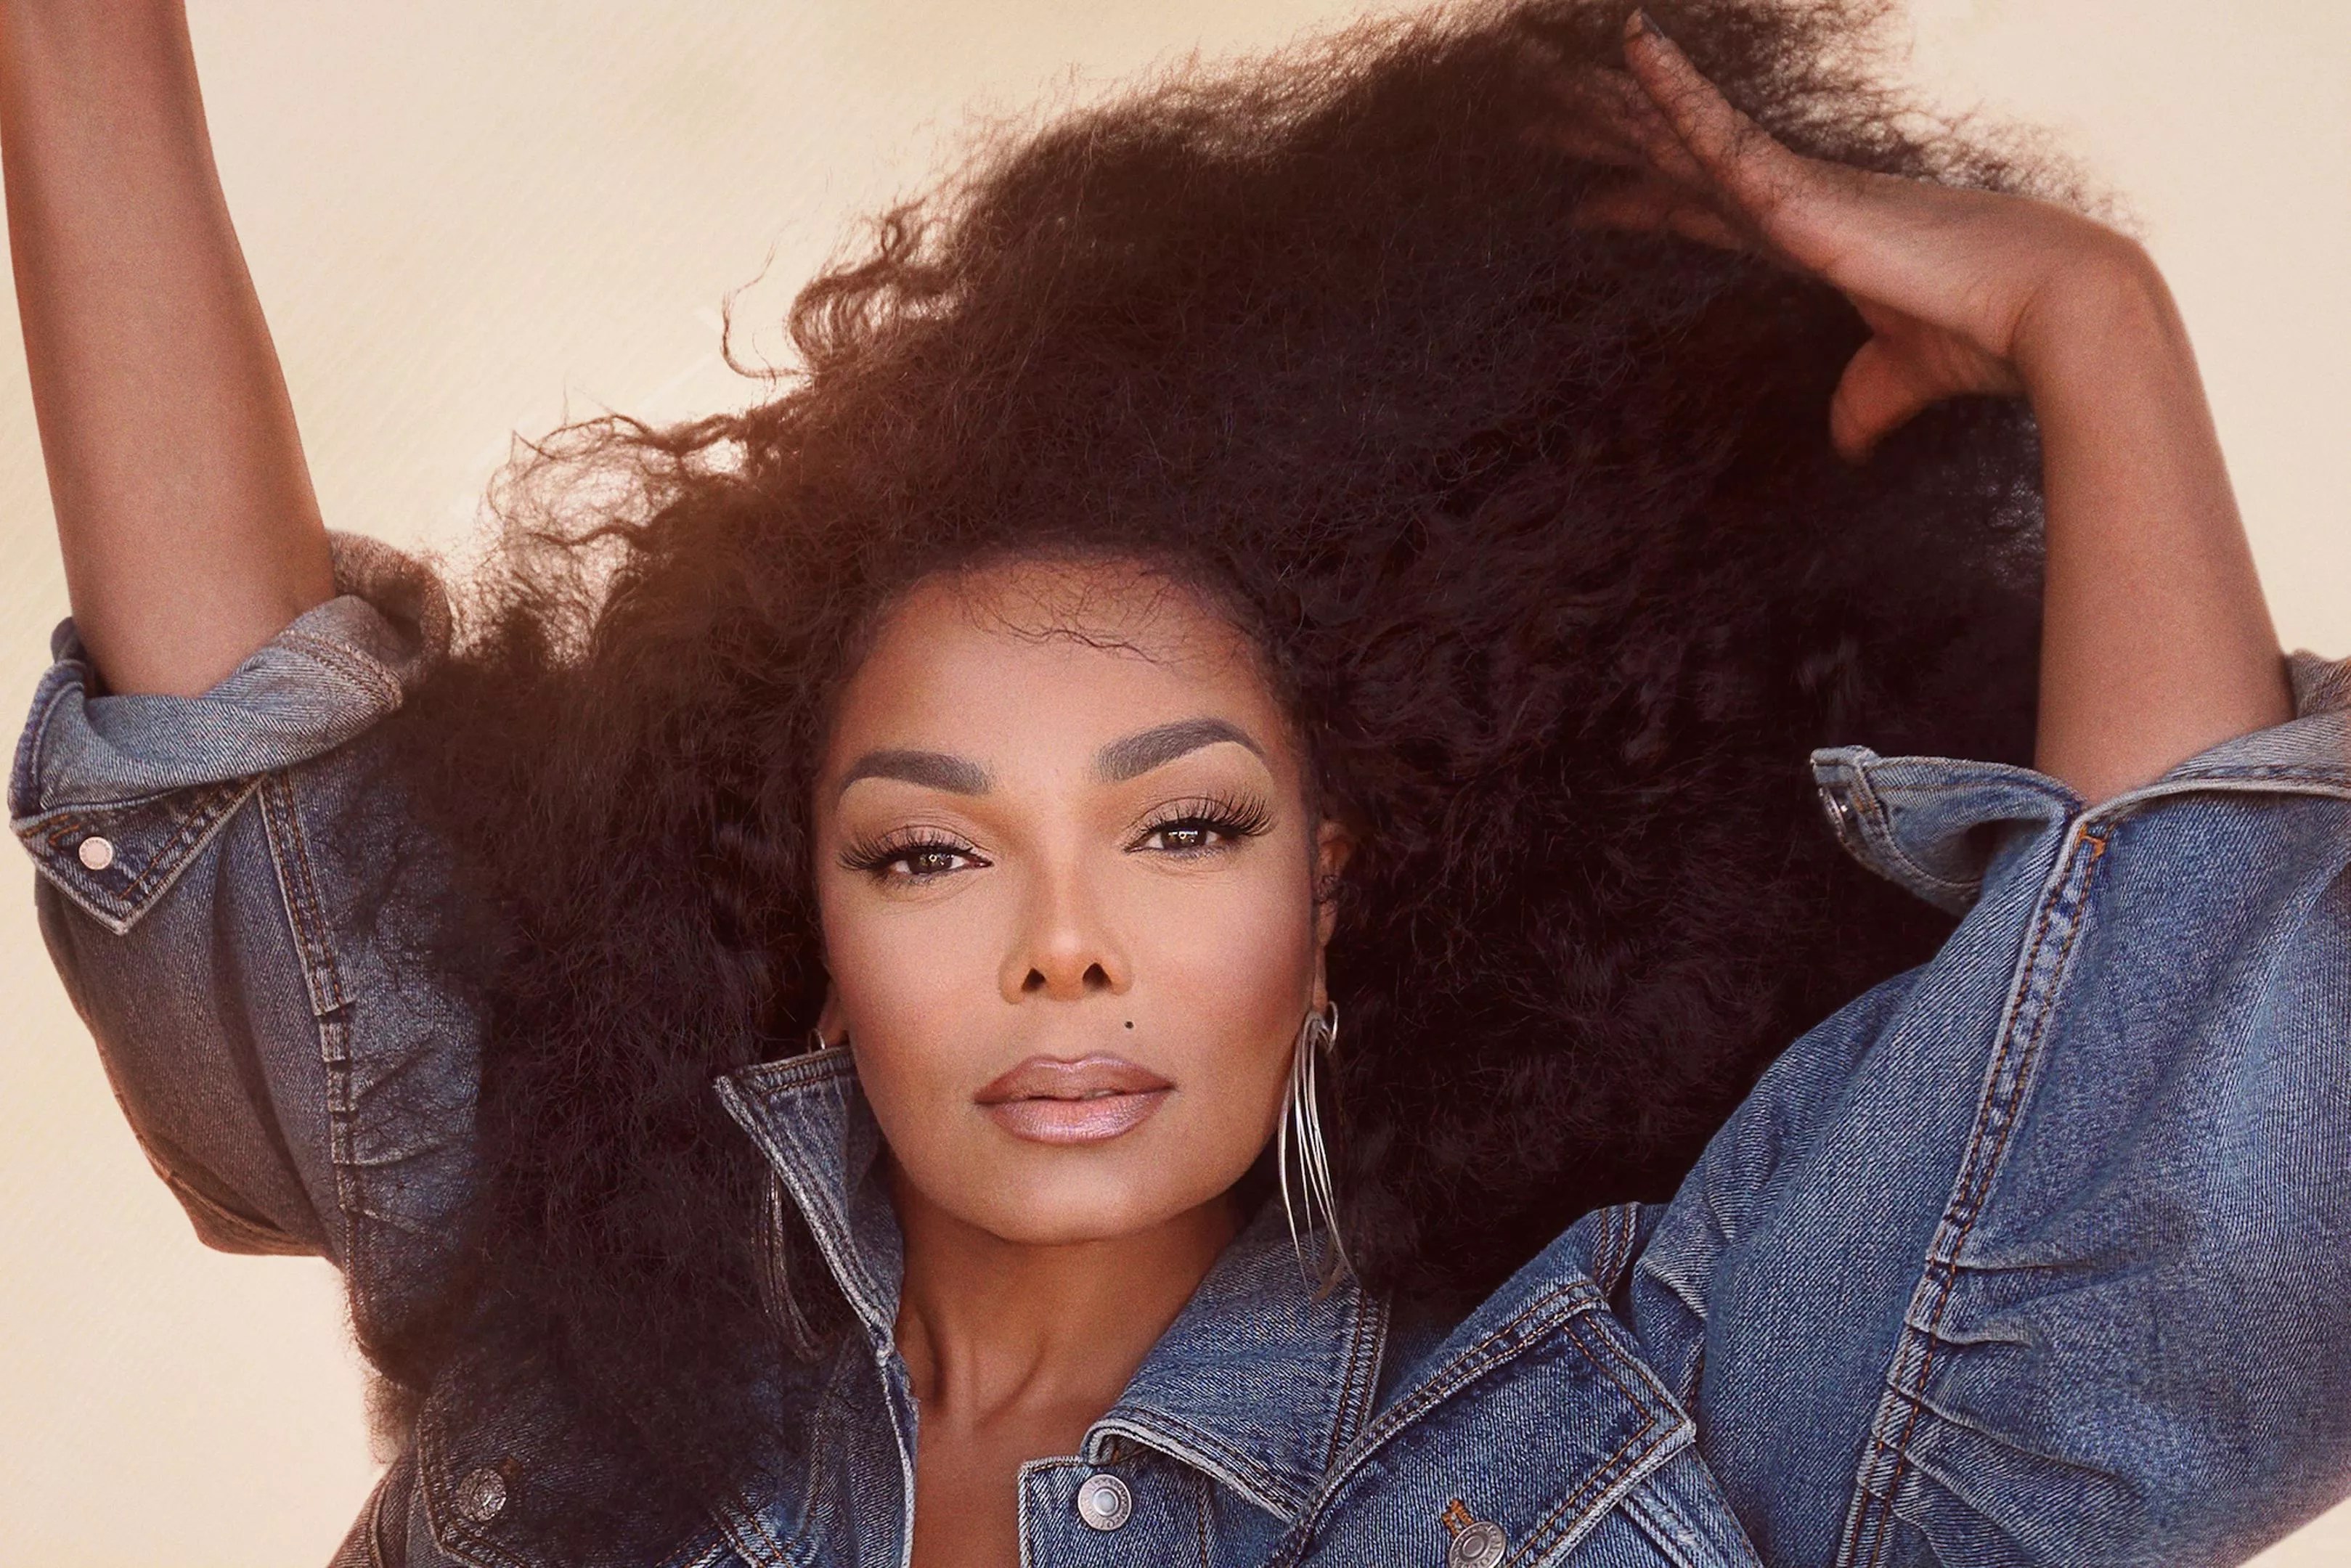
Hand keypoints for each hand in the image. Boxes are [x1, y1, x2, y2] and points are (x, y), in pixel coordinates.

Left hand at [1537, 9, 2151, 461]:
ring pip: (1673, 131)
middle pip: (1668, 156)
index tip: (1583, 201)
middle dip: (1600, 133)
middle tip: (1527, 109)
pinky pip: (1716, 131)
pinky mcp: (1797, 192)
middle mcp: (1789, 196)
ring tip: (1536, 71)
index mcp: (1806, 234)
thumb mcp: (1895, 379)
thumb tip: (1847, 443)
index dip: (1638, 199)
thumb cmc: (1983, 336)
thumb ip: (1861, 404)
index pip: (1699, 209)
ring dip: (1605, 99)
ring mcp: (1789, 186)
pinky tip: (1627, 47)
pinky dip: (1671, 90)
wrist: (2045, 316)